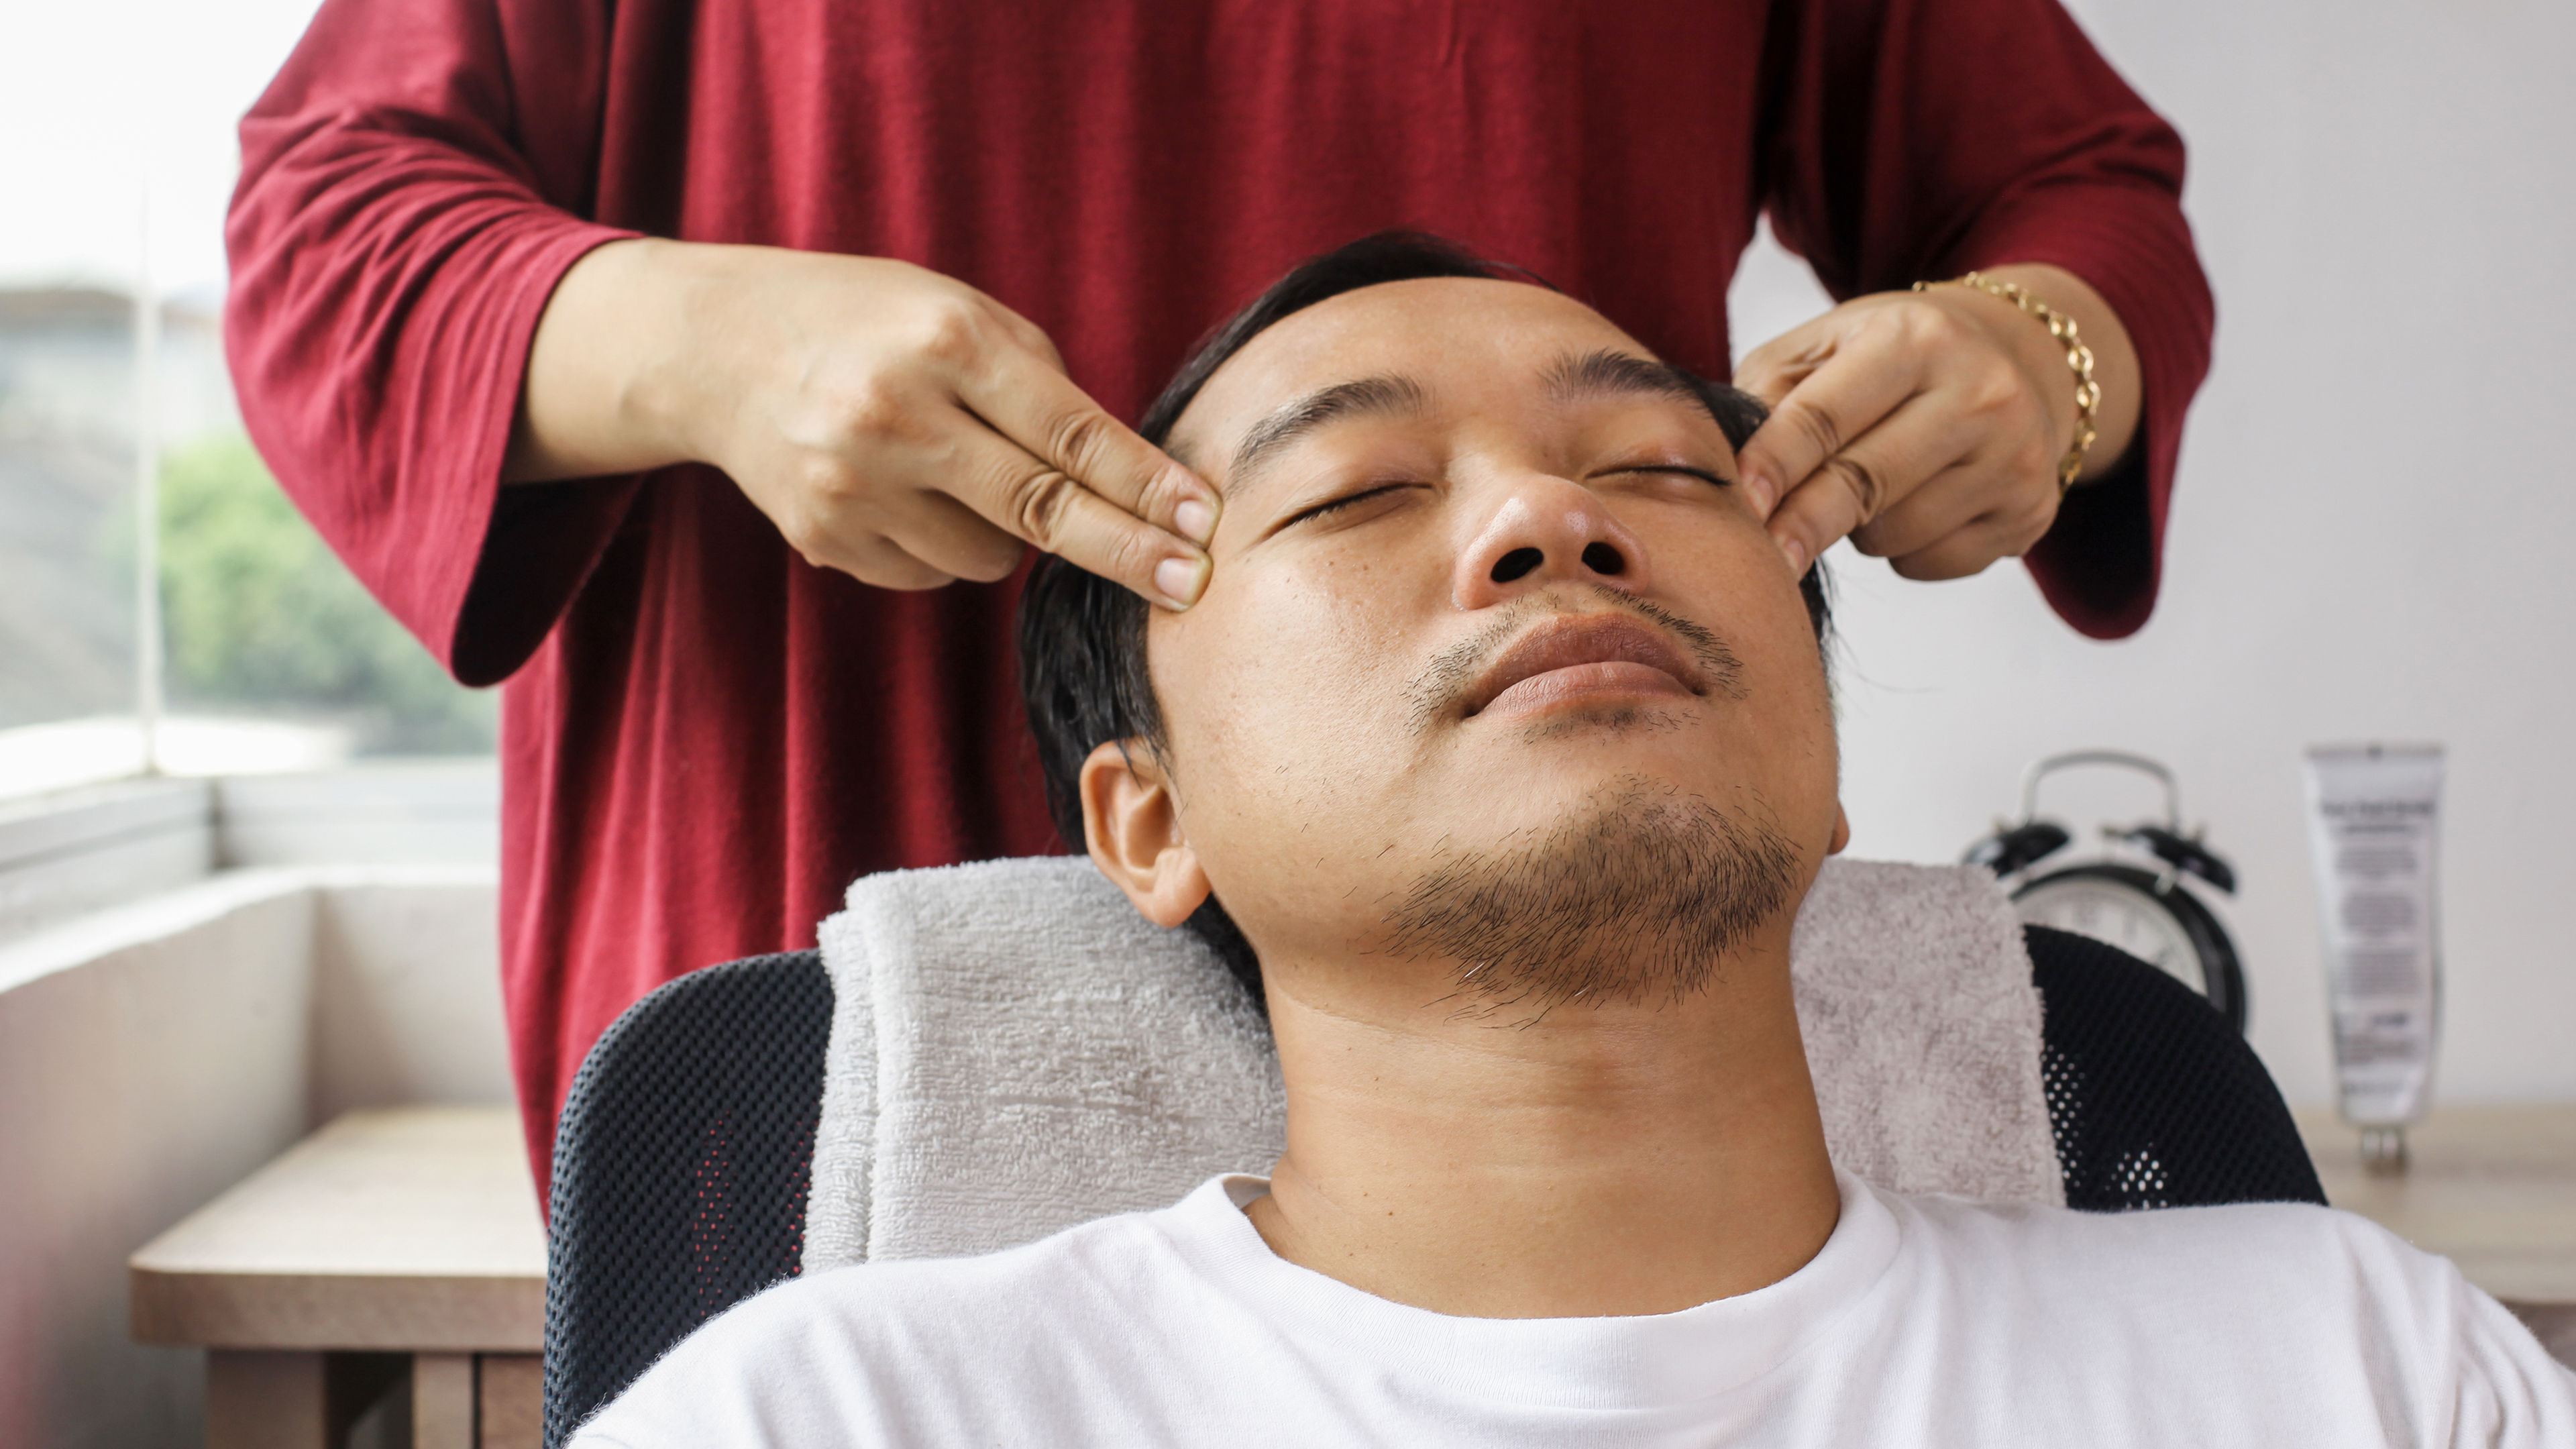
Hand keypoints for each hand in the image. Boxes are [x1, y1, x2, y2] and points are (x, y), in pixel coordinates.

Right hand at [507, 240, 1219, 606]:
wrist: (715, 349)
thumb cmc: (865, 321)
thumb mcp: (955, 312)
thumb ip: (1039, 384)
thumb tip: (1132, 481)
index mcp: (945, 343)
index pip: (1070, 432)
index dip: (1145, 486)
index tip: (1205, 521)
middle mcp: (897, 417)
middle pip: (1042, 510)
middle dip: (1127, 551)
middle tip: (1193, 583)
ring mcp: (854, 487)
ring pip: (991, 557)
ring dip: (1010, 532)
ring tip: (959, 470)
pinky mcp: (825, 539)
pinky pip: (933, 574)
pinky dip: (944, 544)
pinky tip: (905, 491)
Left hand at [1732, 263, 2137, 580]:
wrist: (2021, 357)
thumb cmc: (1895, 355)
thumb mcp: (1827, 343)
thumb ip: (1770, 393)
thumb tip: (1725, 473)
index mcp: (1915, 338)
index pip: (1825, 416)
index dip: (1774, 465)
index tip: (1739, 505)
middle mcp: (1980, 392)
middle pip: (1862, 485)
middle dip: (1800, 524)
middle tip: (1763, 554)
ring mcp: (2015, 456)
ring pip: (1894, 533)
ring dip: (1856, 529)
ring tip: (1869, 487)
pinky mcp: (2030, 511)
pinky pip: (1929, 561)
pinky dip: (1903, 550)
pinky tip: (1917, 505)